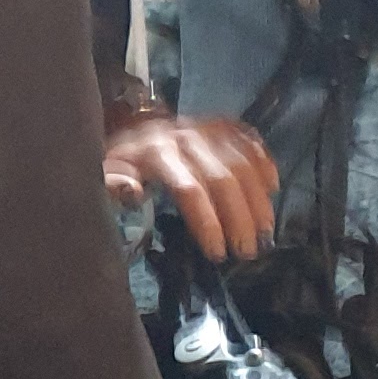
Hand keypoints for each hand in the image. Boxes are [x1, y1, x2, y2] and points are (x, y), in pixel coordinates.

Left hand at [105, 112, 278, 260]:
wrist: (129, 126)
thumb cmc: (119, 161)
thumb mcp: (104, 173)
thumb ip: (112, 185)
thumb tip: (133, 192)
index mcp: (157, 153)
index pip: (190, 190)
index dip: (207, 223)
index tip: (218, 253)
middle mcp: (186, 138)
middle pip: (222, 180)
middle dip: (239, 219)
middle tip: (246, 252)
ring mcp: (205, 129)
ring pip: (242, 162)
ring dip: (257, 200)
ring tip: (264, 231)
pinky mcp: (219, 125)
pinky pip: (248, 141)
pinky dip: (264, 162)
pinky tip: (273, 188)